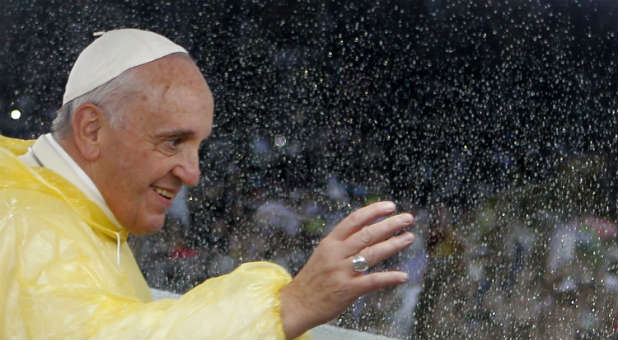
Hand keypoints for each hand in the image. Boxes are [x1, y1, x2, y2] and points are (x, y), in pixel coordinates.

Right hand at [280, 201, 414, 337]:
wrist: (296, 304)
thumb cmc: (313, 279)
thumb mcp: (324, 254)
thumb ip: (343, 243)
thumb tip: (370, 229)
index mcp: (330, 243)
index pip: (354, 220)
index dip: (373, 211)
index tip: (390, 206)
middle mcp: (336, 254)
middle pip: (367, 234)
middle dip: (390, 224)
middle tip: (408, 218)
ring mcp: (342, 271)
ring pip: (372, 253)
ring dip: (394, 244)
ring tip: (409, 237)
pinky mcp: (347, 290)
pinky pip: (372, 281)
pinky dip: (389, 278)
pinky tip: (403, 276)